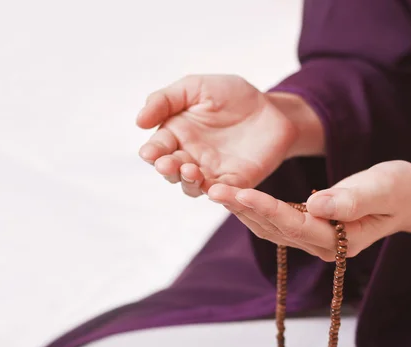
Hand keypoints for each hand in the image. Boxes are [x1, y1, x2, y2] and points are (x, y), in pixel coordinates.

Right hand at [137, 75, 323, 196]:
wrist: (271, 108)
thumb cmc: (231, 95)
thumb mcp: (195, 88)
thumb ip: (165, 100)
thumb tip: (139, 121)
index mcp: (176, 134)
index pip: (158, 148)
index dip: (152, 153)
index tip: (150, 153)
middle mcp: (189, 157)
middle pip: (171, 171)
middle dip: (167, 169)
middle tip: (168, 164)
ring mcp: (211, 172)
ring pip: (191, 186)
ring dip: (187, 182)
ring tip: (191, 171)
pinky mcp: (235, 183)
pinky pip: (222, 194)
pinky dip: (217, 195)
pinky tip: (214, 189)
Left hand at [208, 161, 410, 257]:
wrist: (409, 199)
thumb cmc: (400, 191)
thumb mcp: (384, 189)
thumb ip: (354, 198)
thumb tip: (318, 204)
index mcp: (341, 240)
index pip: (297, 225)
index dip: (267, 209)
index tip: (240, 192)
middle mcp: (322, 246)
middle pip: (276, 230)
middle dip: (244, 209)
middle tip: (213, 188)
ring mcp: (314, 240)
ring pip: (270, 229)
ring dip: (243, 211)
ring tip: (216, 190)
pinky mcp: (308, 229)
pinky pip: (275, 222)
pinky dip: (254, 209)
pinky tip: (235, 195)